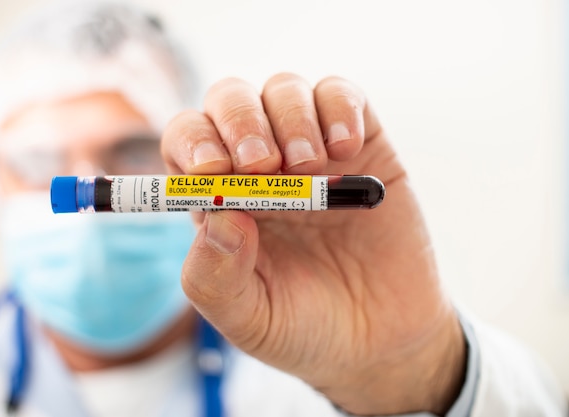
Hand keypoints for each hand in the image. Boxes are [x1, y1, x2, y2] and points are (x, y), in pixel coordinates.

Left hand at [162, 73, 465, 414]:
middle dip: (240, 120)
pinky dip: (340, 108)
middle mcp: (259, 167)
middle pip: (230, 101)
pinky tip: (346, 149)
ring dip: (290, 117)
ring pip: (283, 89)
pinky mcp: (360, 144)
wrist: (380, 339)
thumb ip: (215, 275)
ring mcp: (309, 151)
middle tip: (264, 166)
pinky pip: (341, 95)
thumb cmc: (302, 327)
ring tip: (311, 165)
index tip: (212, 171)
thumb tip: (218, 212)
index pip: (187, 143)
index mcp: (220, 200)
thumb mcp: (247, 318)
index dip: (193, 143)